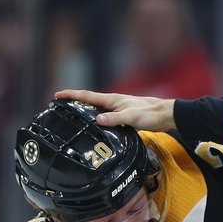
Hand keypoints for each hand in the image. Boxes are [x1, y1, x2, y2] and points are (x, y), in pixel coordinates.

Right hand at [54, 89, 175, 130]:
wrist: (165, 114)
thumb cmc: (150, 113)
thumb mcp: (131, 117)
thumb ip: (114, 119)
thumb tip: (97, 120)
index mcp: (112, 100)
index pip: (87, 96)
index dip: (71, 95)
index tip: (57, 95)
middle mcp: (113, 103)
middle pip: (89, 101)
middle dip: (74, 101)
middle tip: (60, 105)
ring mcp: (118, 109)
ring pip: (97, 108)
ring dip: (85, 110)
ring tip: (73, 115)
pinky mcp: (124, 116)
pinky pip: (105, 116)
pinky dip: (97, 118)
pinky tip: (96, 126)